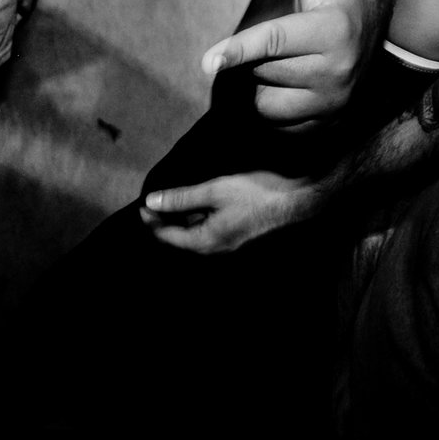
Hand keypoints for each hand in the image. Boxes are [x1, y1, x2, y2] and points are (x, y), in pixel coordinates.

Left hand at [140, 168, 326, 253]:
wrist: (297, 199)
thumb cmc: (256, 194)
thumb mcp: (214, 191)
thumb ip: (180, 198)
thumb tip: (151, 203)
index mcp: (208, 242)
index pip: (168, 238)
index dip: (151, 222)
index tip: (141, 204)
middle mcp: (216, 248)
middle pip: (179, 239)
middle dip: (162, 222)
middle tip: (151, 202)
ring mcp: (228, 243)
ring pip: (194, 235)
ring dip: (179, 220)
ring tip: (169, 200)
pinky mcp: (236, 234)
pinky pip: (208, 230)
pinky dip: (195, 218)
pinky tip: (195, 203)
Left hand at [202, 0, 367, 127]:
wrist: (367, 38)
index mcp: (333, 31)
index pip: (273, 41)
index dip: (238, 49)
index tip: (206, 61)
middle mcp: (337, 73)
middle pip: (261, 70)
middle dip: (260, 55)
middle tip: (285, 35)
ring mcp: (332, 104)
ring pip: (264, 100)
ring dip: (264, 82)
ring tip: (289, 61)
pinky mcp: (324, 126)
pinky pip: (275, 122)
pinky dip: (273, 104)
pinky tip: (292, 85)